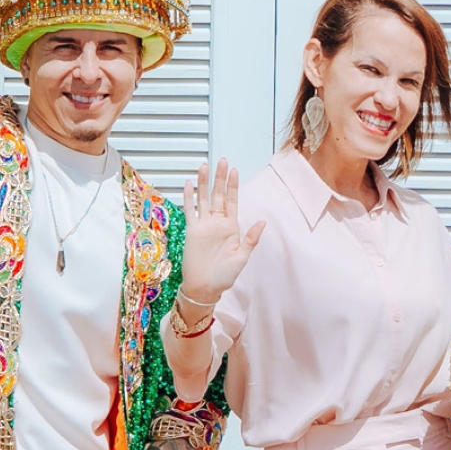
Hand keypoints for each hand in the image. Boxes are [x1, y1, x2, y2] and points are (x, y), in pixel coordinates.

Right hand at [180, 158, 264, 304]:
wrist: (205, 288)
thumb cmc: (224, 276)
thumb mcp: (242, 257)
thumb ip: (251, 238)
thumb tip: (262, 222)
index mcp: (231, 227)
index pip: (232, 201)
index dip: (233, 186)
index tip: (234, 171)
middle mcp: (217, 223)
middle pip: (218, 195)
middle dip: (220, 178)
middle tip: (222, 161)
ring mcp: (203, 225)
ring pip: (203, 199)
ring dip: (204, 183)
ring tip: (205, 167)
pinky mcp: (191, 231)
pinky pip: (190, 211)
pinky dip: (188, 197)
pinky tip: (188, 185)